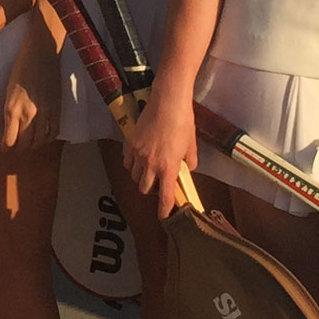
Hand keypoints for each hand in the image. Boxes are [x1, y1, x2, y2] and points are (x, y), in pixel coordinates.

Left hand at [2, 20, 60, 148]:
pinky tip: (44, 136)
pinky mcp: (56, 109)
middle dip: (19, 149)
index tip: (5, 149)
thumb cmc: (21, 69)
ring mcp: (44, 113)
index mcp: (12, 109)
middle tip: (17, 148)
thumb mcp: (7, 91)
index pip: (9, 140)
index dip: (7, 148)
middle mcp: (28, 114)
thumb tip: (9, 127)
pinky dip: (48, 138)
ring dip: (34, 146)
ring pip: (39, 141)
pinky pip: (54, 132)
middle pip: (24, 144)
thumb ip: (9, 111)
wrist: (41, 55)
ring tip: (30, 143)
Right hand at [124, 91, 196, 218]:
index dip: (164, 210)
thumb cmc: (183, 122)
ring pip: (134, 177)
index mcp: (169, 167)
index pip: (165, 196)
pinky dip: (132, 165)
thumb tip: (187, 169)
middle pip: (145, 189)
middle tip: (158, 183)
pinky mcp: (130, 144)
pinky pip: (127, 162)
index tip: (164, 217)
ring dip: (141, 178)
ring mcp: (138, 154)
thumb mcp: (191, 145)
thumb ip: (189, 161)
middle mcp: (151, 164)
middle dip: (151, 190)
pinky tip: (139, 159)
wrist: (168, 102)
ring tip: (149, 170)